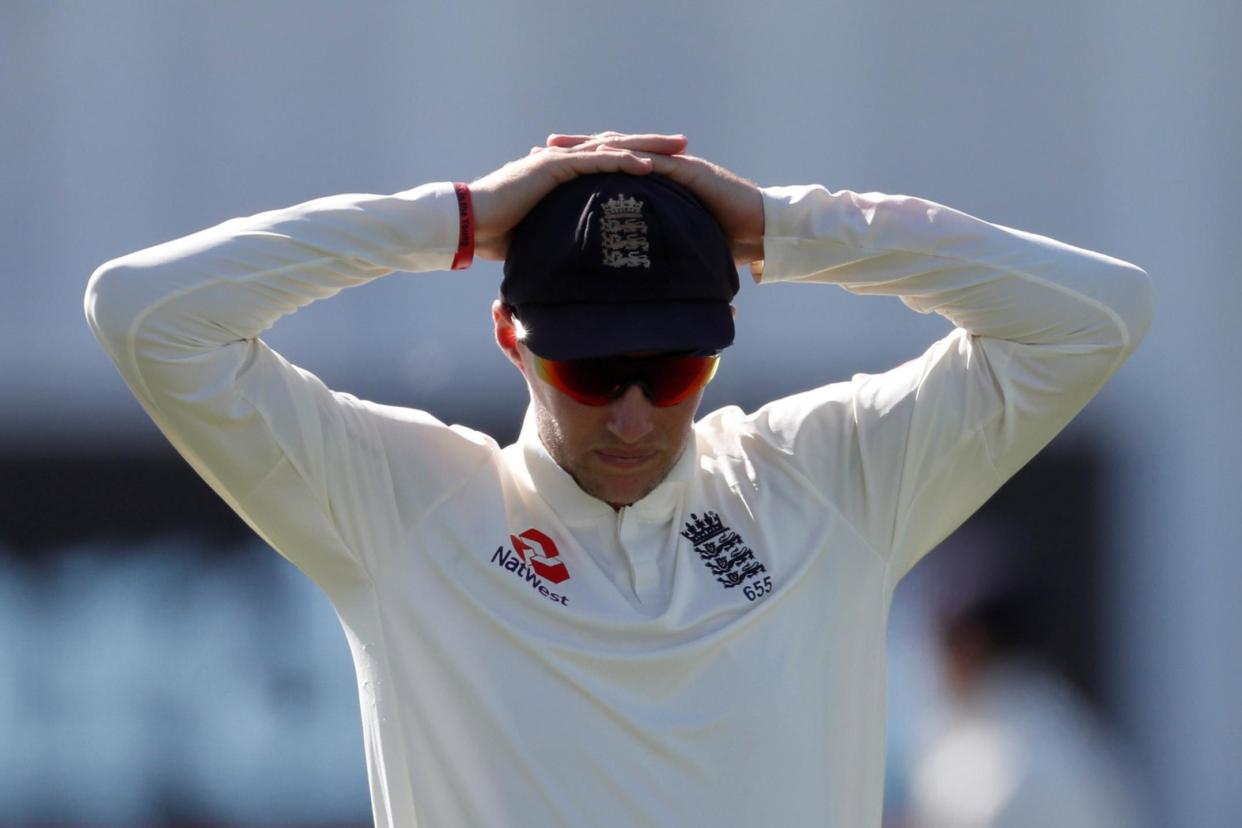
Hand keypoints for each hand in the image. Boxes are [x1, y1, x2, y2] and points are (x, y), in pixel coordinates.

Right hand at [470, 132, 688, 259]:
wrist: (467, 222)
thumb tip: (575, 262)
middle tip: (685, 144)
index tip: (669, 166)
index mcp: (562, 173)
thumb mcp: (540, 235)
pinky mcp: (553, 166)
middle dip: (653, 145)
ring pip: (613, 148)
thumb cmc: (496, 234)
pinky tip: (649, 166)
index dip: (638, 161)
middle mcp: (563, 160)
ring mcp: (558, 160)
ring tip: (679, 149)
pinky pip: (596, 161)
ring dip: (647, 148)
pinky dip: (624, 162)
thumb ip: (560, 236)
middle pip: (617, 147)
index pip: (608, 162)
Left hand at [547, 133, 764, 264]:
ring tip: (564, 147)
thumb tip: (621, 275)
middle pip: (611, 150)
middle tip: (541, 147)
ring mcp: (676, 166)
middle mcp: (661, 167)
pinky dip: (630, 158)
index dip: (577, 166)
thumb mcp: (673, 245)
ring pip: (628, 149)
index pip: (610, 167)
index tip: (545, 168)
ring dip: (594, 146)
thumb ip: (649, 250)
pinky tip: (604, 156)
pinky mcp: (691, 172)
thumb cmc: (722, 242)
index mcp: (653, 182)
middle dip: (575, 148)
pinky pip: (655, 162)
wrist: (760, 231)